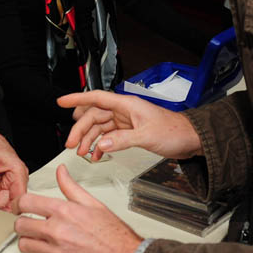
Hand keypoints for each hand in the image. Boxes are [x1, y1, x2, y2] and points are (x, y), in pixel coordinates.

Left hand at [15, 165, 142, 252]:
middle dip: (23, 224)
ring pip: (24, 246)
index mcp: (65, 211)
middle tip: (29, 226)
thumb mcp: (93, 204)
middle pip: (21, 225)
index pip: (26, 202)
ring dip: (29, 244)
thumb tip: (61, 171)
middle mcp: (58, 231)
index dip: (19, 204)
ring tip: (38, 243)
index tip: (19, 207)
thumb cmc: (115, 236)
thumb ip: (71, 187)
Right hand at [58, 90, 201, 160]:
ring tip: (82, 152)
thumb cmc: (174, 131)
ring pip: (100, 127)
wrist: (190, 139)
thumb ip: (122, 140)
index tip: (62, 101)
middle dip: (81, 129)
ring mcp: (126, 121)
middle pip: (94, 116)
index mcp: (127, 105)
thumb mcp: (146, 136)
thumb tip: (102, 144)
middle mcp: (124, 111)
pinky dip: (101, 145)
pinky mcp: (130, 131)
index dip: (77, 99)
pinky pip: (109, 136)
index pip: (96, 98)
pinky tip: (97, 154)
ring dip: (89, 139)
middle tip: (71, 143)